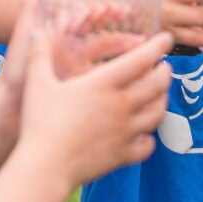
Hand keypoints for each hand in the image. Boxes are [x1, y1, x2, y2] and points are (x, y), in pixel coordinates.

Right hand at [14, 30, 173, 188]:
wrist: (45, 167)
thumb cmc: (39, 124)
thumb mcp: (37, 84)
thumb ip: (39, 56)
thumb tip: (36, 34)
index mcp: (103, 84)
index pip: (141, 60)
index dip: (157, 47)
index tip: (165, 39)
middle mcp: (120, 105)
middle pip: (157, 85)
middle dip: (165, 72)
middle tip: (164, 66)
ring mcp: (125, 131)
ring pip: (157, 113)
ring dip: (162, 101)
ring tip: (160, 94)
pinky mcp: (123, 155)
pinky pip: (147, 146)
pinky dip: (149, 138)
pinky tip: (145, 134)